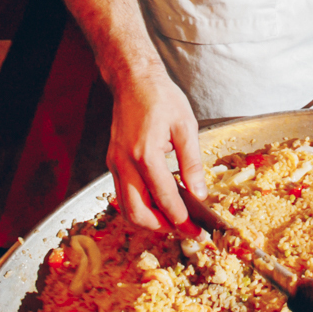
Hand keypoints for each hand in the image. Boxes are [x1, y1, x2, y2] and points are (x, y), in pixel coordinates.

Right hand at [106, 60, 205, 228]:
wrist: (133, 81)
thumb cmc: (161, 98)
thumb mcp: (186, 127)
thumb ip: (192, 163)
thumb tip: (200, 193)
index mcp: (146, 154)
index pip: (164, 198)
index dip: (182, 219)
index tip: (196, 230)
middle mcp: (125, 163)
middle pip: (138, 212)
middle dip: (161, 227)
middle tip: (184, 230)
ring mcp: (115, 163)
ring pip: (126, 207)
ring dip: (148, 220)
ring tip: (172, 221)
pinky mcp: (112, 162)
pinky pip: (122, 194)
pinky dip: (139, 205)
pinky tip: (157, 203)